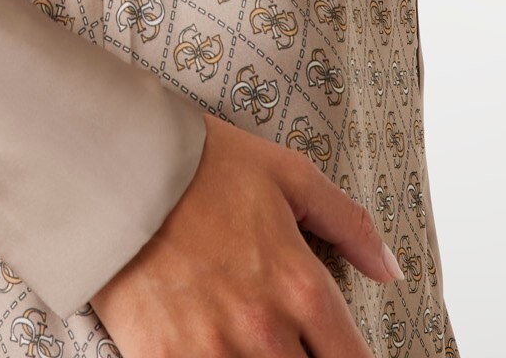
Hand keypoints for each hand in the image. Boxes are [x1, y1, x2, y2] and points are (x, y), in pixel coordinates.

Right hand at [89, 110, 402, 356]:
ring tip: (246, 344)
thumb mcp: (286, 174)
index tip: (336, 355)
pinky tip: (210, 352)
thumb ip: (347, 222)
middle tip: (283, 340)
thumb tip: (390, 270)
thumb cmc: (201, 166)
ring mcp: (212, 353)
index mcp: (301, 288)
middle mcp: (264, 331)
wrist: (115, 167)